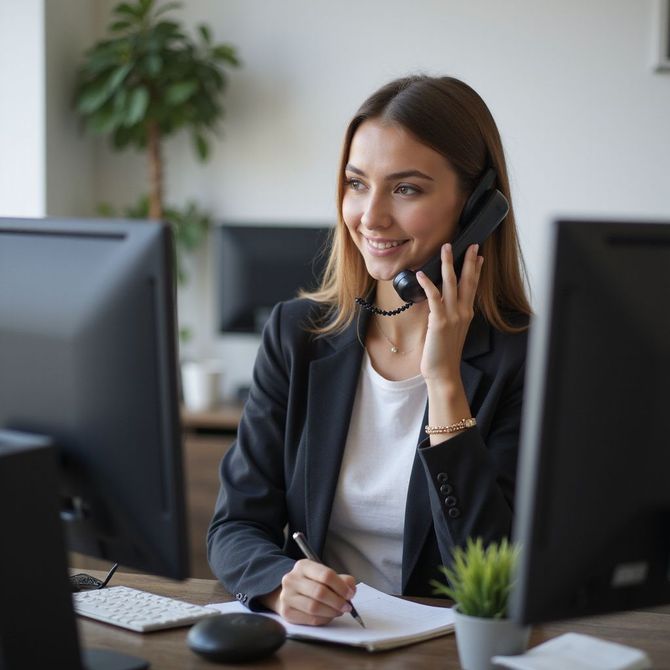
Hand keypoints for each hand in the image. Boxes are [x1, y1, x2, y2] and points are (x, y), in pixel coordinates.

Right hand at [261, 559, 355, 625]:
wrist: (287, 592)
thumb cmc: (310, 583)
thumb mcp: (323, 574)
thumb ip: (340, 579)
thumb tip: (351, 588)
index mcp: (303, 566)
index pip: (326, 575)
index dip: (341, 586)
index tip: (350, 594)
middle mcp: (292, 579)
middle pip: (320, 592)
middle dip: (337, 601)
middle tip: (347, 606)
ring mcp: (287, 596)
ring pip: (314, 608)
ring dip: (331, 612)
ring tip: (338, 611)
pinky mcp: (286, 612)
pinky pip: (310, 619)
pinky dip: (323, 619)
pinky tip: (328, 616)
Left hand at [416, 243, 483, 384]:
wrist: (444, 372)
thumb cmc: (444, 353)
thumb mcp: (450, 330)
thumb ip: (448, 315)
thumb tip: (440, 302)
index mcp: (466, 313)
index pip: (473, 286)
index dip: (476, 270)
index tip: (478, 255)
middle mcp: (463, 312)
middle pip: (467, 281)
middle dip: (468, 260)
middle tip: (470, 243)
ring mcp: (452, 316)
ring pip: (452, 284)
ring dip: (448, 264)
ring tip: (446, 248)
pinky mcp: (440, 322)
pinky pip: (434, 298)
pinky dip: (428, 284)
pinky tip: (421, 273)